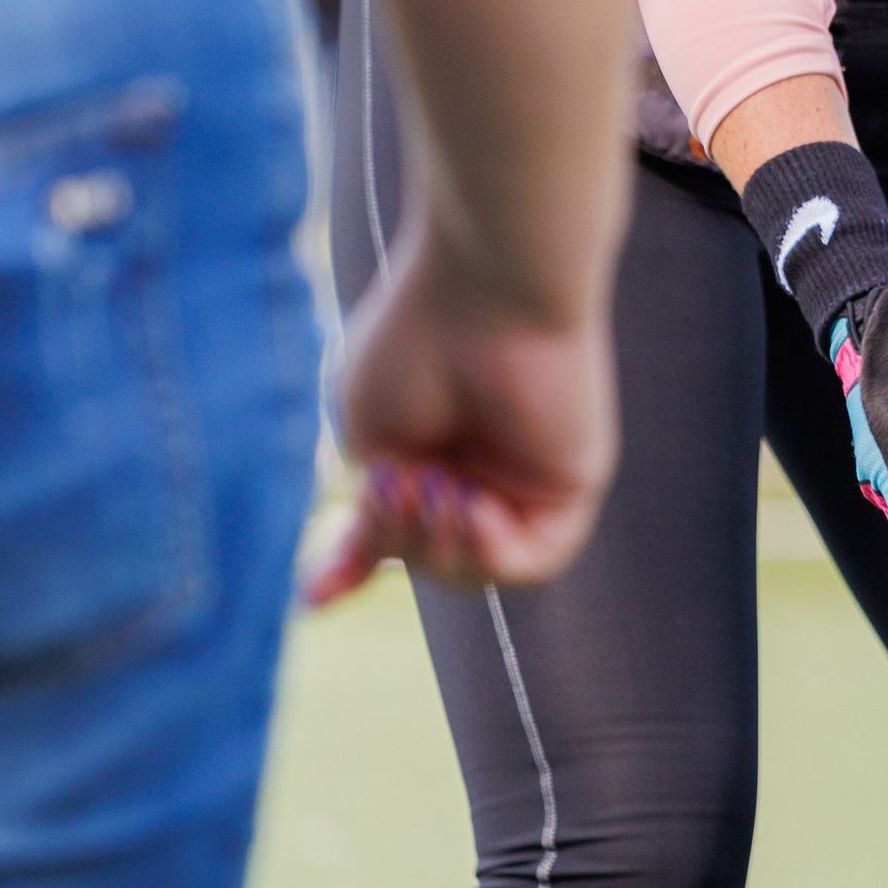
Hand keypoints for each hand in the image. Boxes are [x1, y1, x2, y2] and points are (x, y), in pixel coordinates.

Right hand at [305, 228, 617, 603]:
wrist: (487, 288)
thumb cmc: (416, 341)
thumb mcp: (370, 437)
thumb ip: (373, 507)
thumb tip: (365, 568)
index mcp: (425, 448)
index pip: (392, 527)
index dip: (351, 566)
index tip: (315, 599)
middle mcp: (478, 466)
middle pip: (427, 556)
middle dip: (396, 537)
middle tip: (392, 483)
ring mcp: (525, 478)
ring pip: (476, 567)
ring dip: (438, 544)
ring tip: (431, 484)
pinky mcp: (572, 483)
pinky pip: (534, 561)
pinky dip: (491, 552)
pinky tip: (475, 507)